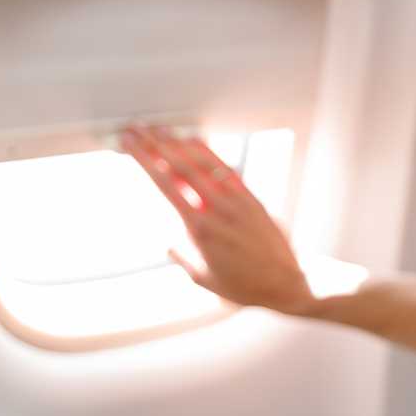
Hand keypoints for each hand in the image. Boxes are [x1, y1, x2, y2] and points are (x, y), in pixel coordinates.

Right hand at [118, 125, 316, 315]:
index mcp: (199, 229)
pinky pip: (227, 169)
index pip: (165, 184)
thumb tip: (170, 245)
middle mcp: (216, 209)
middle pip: (180, 166)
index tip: (129, 143)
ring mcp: (236, 201)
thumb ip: (183, 258)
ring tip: (158, 128)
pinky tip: (193, 140)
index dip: (145, 160)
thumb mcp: (203, 278)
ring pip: (203, 163)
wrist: (286, 284)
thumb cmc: (244, 287)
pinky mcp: (252, 199)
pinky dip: (208, 152)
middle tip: (134, 128)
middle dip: (154, 144)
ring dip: (178, 143)